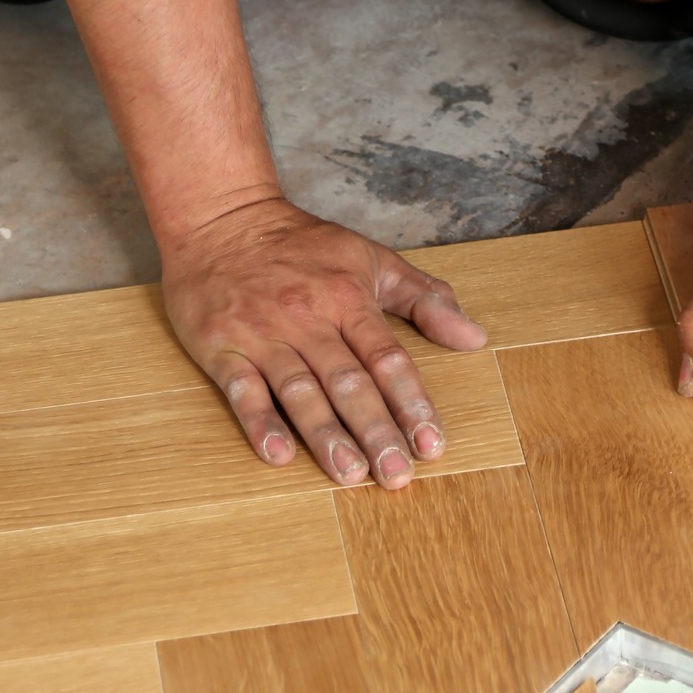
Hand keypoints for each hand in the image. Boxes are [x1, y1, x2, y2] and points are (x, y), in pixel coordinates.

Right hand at [160, 197, 489, 486]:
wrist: (218, 217)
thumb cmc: (299, 244)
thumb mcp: (369, 258)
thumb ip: (424, 298)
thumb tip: (474, 337)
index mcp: (347, 297)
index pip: (387, 359)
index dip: (411, 403)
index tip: (431, 443)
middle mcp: (307, 318)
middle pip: (348, 382)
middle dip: (376, 431)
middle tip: (396, 476)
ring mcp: (262, 334)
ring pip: (300, 391)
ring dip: (326, 436)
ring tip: (351, 474)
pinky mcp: (221, 347)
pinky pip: (241, 389)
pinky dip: (259, 423)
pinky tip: (278, 455)